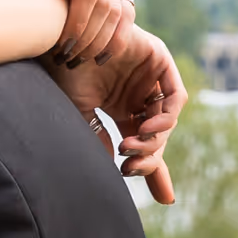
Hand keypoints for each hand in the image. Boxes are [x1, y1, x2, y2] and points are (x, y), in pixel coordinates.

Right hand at [45, 26, 185, 204]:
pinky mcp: (160, 60)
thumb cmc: (64, 70)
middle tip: (132, 169)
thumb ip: (98, 136)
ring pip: (166, 119)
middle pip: (156, 134)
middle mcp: (140, 93)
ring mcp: (151, 77)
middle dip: (150, 158)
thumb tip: (114, 166)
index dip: (153, 168)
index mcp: (122, 105)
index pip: (143, 140)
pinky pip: (175, 96)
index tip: (161, 197)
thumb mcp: (81, 109)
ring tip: (131, 147)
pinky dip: (166, 116)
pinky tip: (146, 129)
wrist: (62, 39)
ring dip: (154, 139)